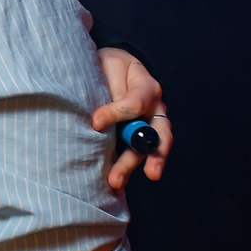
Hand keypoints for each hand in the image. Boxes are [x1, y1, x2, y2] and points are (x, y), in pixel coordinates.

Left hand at [90, 47, 171, 188]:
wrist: (112, 68)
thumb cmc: (111, 66)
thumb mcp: (109, 66)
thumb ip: (110, 87)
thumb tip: (100, 120)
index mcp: (148, 89)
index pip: (135, 103)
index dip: (117, 113)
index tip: (96, 122)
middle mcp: (154, 112)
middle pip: (154, 137)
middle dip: (143, 156)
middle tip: (131, 173)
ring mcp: (146, 128)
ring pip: (145, 151)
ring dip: (130, 168)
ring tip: (116, 183)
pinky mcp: (134, 138)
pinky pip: (133, 154)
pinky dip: (124, 170)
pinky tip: (114, 185)